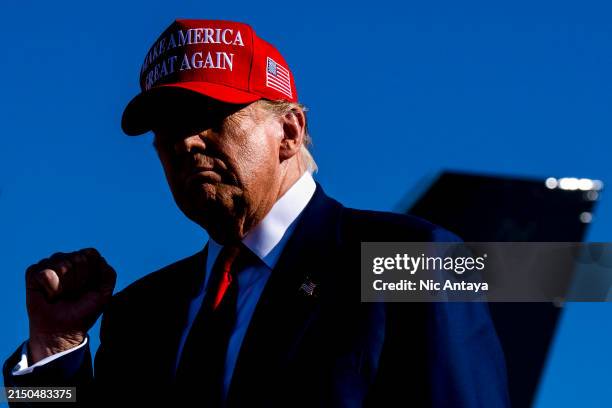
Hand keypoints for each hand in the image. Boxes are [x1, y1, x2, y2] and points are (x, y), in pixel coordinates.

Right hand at [25, 248, 115, 362]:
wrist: (63, 330)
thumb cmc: (84, 311)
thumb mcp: (103, 295)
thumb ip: (109, 274)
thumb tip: (100, 258)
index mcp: (85, 262)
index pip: (90, 253)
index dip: (91, 273)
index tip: (88, 288)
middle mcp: (67, 259)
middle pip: (77, 258)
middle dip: (78, 281)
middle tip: (73, 295)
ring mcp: (50, 265)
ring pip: (60, 264)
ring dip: (63, 286)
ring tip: (61, 296)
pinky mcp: (33, 274)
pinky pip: (43, 273)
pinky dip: (49, 288)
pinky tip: (49, 295)